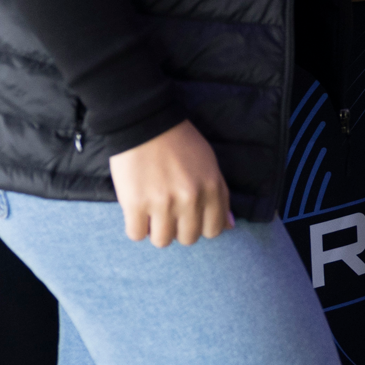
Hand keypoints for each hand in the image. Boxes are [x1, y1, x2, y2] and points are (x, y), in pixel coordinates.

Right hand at [108, 120, 232, 246]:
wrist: (145, 124)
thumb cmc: (179, 142)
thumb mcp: (209, 164)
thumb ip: (220, 195)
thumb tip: (229, 225)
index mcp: (211, 188)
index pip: (214, 230)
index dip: (201, 226)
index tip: (191, 217)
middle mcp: (190, 199)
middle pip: (188, 238)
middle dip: (179, 229)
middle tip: (170, 212)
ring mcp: (162, 203)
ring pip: (162, 241)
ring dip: (156, 231)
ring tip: (153, 212)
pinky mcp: (135, 204)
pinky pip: (136, 235)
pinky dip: (136, 227)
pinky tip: (138, 211)